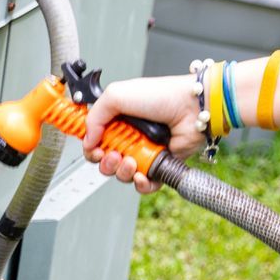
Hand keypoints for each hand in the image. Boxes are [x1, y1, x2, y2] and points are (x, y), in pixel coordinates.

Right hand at [82, 75, 207, 193]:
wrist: (192, 108)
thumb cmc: (161, 96)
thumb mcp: (117, 94)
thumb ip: (94, 116)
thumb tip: (87, 141)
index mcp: (117, 121)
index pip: (94, 142)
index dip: (91, 148)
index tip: (93, 148)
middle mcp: (129, 138)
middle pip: (105, 162)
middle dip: (105, 162)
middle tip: (114, 155)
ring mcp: (143, 153)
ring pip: (121, 175)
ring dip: (122, 171)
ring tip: (131, 161)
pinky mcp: (158, 165)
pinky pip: (143, 185)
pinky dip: (140, 183)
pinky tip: (141, 174)